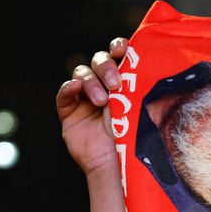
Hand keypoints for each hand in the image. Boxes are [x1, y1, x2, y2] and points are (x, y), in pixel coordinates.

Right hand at [58, 37, 128, 173]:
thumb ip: (139, 86)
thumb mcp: (139, 108)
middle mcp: (104, 86)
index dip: (118, 47)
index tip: (123, 48)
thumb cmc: (133, 139)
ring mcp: (85, 98)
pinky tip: (76, 90)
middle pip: (99, 61)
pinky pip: (64, 93)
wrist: (116, 164)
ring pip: (82, 73)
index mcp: (124, 82)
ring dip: (91, 82)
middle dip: (106, 67)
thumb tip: (146, 61)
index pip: (118, 56)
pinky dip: (69, 88)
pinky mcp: (69, 110)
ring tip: (101, 101)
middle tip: (115, 84)